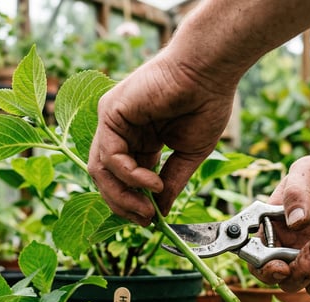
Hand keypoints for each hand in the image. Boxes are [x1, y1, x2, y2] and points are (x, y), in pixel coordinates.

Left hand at [88, 56, 236, 224]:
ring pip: (101, 170)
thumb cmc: (205, 104)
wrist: (209, 72)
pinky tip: (153, 181)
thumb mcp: (188, 155)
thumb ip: (172, 182)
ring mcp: (113, 120)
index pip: (124, 178)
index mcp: (141, 139)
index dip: (133, 202)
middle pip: (106, 177)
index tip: (150, 221)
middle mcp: (122, 130)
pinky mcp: (110, 112)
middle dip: (123, 204)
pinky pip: (110, 155)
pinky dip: (129, 175)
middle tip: (145, 220)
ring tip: (147, 209)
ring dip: (122, 196)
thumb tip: (160, 212)